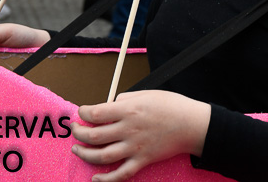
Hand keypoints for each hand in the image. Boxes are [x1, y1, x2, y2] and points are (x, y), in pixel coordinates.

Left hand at [71, 90, 209, 181]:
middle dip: (78, 133)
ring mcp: (134, 147)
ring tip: (77, 150)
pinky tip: (96, 179)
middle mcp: (128, 130)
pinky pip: (121, 174)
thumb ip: (125, 99)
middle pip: (93, 136)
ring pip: (102, 156)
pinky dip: (106, 180)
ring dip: (85, 154)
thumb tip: (111, 105)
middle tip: (74, 130)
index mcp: (129, 110)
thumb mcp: (147, 94)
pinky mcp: (142, 160)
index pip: (96, 113)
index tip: (81, 112)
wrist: (192, 125)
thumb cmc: (173, 106)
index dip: (83, 113)